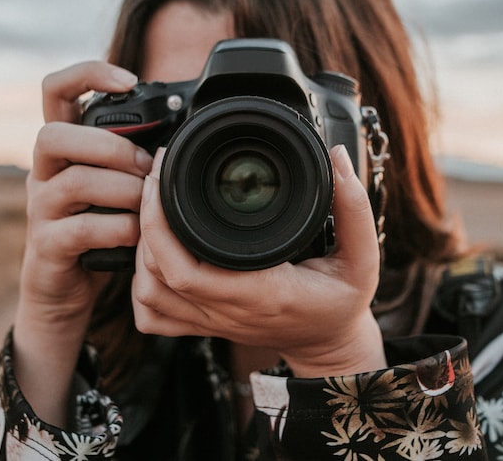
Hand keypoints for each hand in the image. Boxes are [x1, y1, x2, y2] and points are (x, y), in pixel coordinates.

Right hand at [13, 60, 152, 424]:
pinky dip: (117, 229)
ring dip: (120, 189)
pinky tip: (137, 236)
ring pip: (70, 182)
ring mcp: (39, 211)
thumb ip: (134, 157)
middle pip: (52, 135)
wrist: (65, 293)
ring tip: (146, 204)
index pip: (55, 90)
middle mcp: (42, 173)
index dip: (87, 73)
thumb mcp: (118, 187)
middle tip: (144, 166)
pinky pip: (79, 229)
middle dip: (106, 146)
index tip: (129, 79)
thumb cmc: (101, 231)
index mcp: (62, 148)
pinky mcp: (46, 248)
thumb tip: (184, 129)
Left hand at [132, 145, 386, 377]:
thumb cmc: (341, 302)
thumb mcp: (362, 259)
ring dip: (140, 251)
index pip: (186, 269)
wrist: (329, 344)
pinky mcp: (202, 325)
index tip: (165, 175)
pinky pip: (152, 316)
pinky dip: (141, 286)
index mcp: (259, 292)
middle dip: (144, 222)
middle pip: (156, 276)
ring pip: (147, 295)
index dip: (160, 223)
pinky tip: (152, 254)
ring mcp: (210, 321)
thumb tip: (338, 158)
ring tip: (153, 209)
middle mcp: (227, 311)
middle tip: (156, 178)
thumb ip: (355, 209)